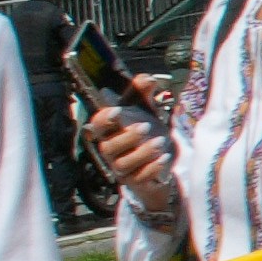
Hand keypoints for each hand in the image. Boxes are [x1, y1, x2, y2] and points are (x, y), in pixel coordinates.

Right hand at [90, 99, 179, 219]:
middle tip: (147, 126)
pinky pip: (139, 178)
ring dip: (142, 153)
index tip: (116, 110)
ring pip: (123, 164)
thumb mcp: (144, 110)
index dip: (103, 119)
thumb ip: (142, 94)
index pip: (96, 126)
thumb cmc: (145, 133)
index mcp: (109, 132)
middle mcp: (111, 151)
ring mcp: (121, 168)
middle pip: (109, 147)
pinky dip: (151, 169)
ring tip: (160, 142)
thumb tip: (147, 78)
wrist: (159, 162)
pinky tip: (164, 159)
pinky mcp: (135, 182)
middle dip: (127, 137)